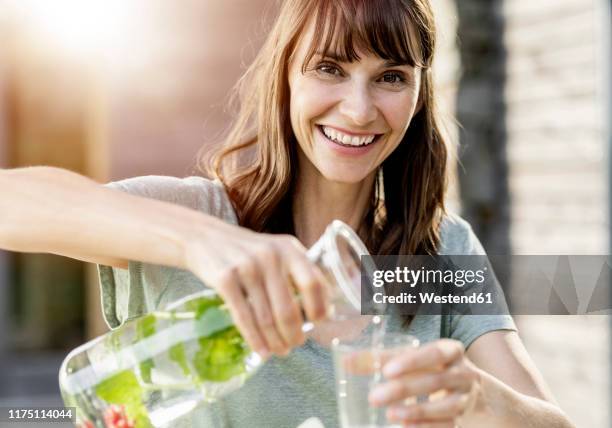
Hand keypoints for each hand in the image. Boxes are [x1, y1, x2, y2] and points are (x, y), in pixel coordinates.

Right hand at [185, 220, 328, 357]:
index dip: (319, 308)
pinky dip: (255, 339)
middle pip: (288, 308)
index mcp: (289, 249)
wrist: (204, 237)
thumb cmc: (249, 251)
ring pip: (266, 318)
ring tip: (280, 350)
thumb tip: (326, 309)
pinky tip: (262, 350)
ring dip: (275, 341)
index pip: (313, 284)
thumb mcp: (277, 250)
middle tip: (296, 344)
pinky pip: (244, 318)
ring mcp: (246, 268)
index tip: (319, 323)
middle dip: (294, 334)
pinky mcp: (225, 280)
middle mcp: (270, 256)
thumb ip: (300, 271)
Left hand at [368, 339, 480, 427]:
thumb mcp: (410, 358)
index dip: (412, 361)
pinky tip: (406, 427)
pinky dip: (427, 426)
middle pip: (435, 381)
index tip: (386, 371)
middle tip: (374, 397)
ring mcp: (465, 399)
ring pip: (445, 407)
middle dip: (403, 390)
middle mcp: (463, 374)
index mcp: (451, 351)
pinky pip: (448, 425)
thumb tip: (346, 363)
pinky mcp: (462, 420)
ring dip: (416, 412)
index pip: (434, 353)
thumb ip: (380, 359)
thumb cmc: (430, 367)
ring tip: (390, 414)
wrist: (466, 388)